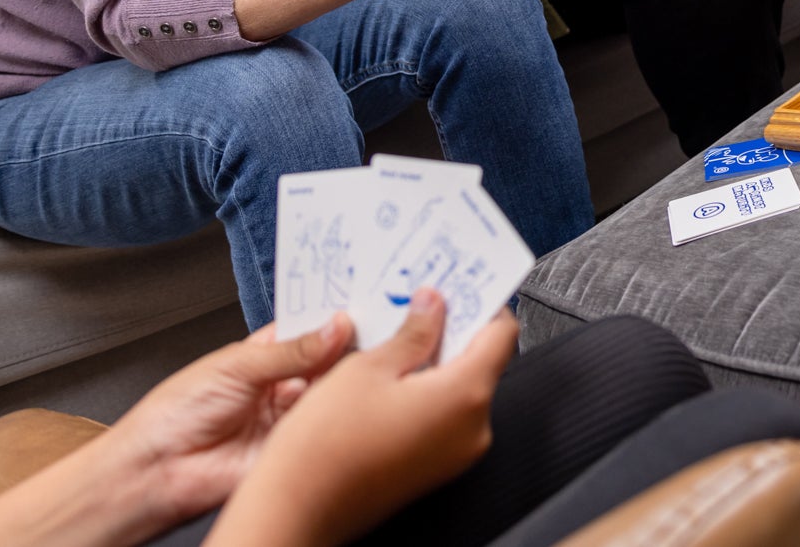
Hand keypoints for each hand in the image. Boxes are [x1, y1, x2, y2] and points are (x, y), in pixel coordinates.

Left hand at [0, 319, 353, 546]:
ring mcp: (292, 416)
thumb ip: (292, 350)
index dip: (337, 315)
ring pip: (335, 390)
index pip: (311, 327)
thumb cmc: (174, 415)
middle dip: (353, 342)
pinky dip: (345, 412)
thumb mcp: (236, 366)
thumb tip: (338, 326)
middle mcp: (283, 383)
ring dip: (351, 377)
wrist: (156, 472)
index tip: (368, 300)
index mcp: (265, 353)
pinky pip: (330, 427)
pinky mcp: (297, 447)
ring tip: (372, 354)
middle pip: (331, 358)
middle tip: (381, 325)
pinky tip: (356, 394)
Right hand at [206, 292, 516, 546]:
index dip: (483, 305)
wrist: (296, 510)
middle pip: (483, 362)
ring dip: (437, 363)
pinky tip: (392, 381)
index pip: (503, 335)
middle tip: (422, 306)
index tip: (460, 288)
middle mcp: (474, 430)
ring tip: (398, 341)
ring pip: (462, 391)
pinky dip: (428, 394)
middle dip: (454, 332)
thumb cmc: (325, 447)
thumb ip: (413, 332)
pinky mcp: (436, 470)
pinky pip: (446, 418)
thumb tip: (434, 305)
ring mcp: (457, 455)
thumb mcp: (368, 369)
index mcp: (465, 397)